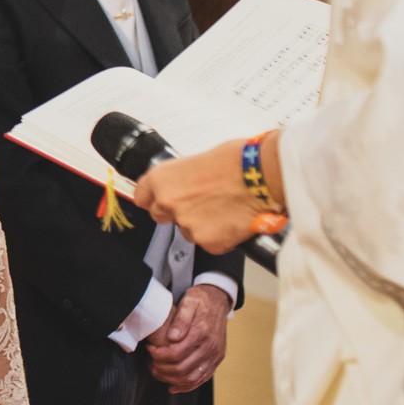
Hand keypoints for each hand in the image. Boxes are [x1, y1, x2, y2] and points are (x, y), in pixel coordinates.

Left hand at [131, 138, 266, 254]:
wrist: (262, 176)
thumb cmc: (236, 161)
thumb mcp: (198, 160)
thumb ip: (182, 178)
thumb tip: (186, 185)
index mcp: (161, 179)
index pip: (141, 196)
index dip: (154, 198)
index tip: (160, 199)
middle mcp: (168, 203)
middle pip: (160, 215)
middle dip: (177, 212)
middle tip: (200, 204)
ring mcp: (187, 225)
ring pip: (188, 231)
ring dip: (201, 225)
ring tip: (223, 209)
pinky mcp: (209, 242)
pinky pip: (210, 243)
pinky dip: (221, 236)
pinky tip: (232, 220)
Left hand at [143, 285, 230, 392]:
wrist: (218, 301)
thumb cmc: (200, 301)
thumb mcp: (189, 302)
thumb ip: (181, 319)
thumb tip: (173, 337)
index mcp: (202, 332)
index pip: (176, 353)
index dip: (158, 355)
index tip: (149, 349)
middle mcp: (210, 347)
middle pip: (182, 368)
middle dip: (161, 368)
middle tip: (150, 360)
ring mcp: (215, 356)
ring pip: (191, 378)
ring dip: (171, 379)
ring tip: (157, 371)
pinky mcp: (216, 360)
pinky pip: (202, 379)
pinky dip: (187, 386)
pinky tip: (173, 386)